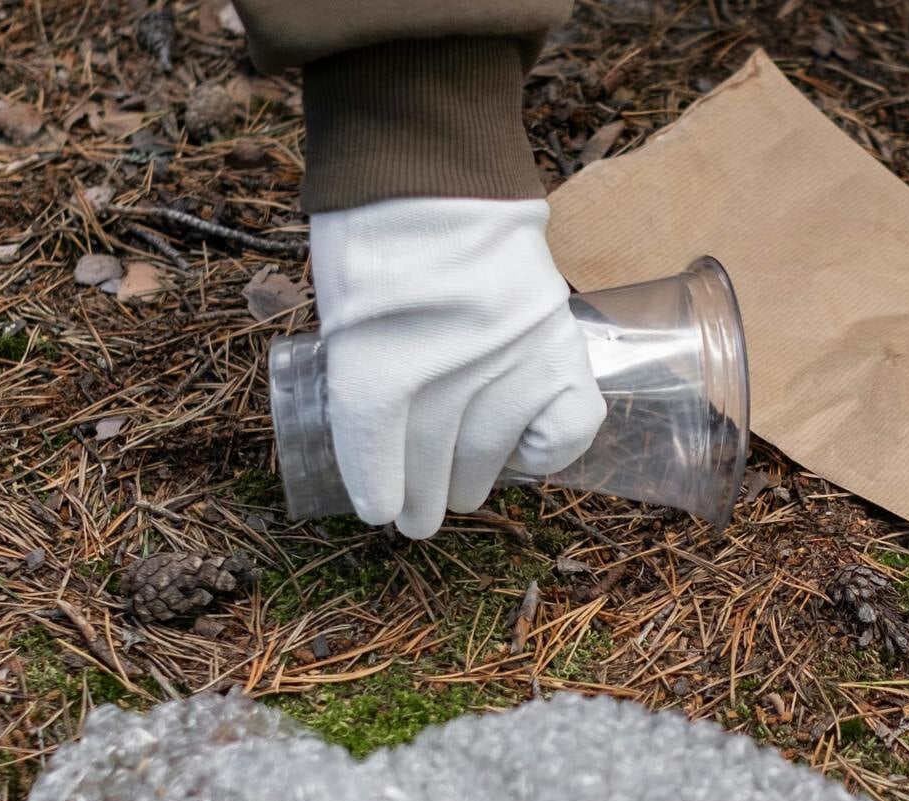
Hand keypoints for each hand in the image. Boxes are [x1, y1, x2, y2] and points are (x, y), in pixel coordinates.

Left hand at [308, 198, 603, 538]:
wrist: (432, 176)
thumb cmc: (377, 244)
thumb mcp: (342, 317)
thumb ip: (359, 381)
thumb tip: (384, 451)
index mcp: (373, 365)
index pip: (377, 453)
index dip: (376, 490)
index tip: (379, 512)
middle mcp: (444, 371)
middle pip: (431, 460)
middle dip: (423, 497)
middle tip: (420, 517)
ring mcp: (506, 361)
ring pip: (489, 452)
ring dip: (472, 482)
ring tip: (464, 493)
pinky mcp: (555, 348)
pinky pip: (566, 427)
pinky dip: (548, 451)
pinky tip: (525, 452)